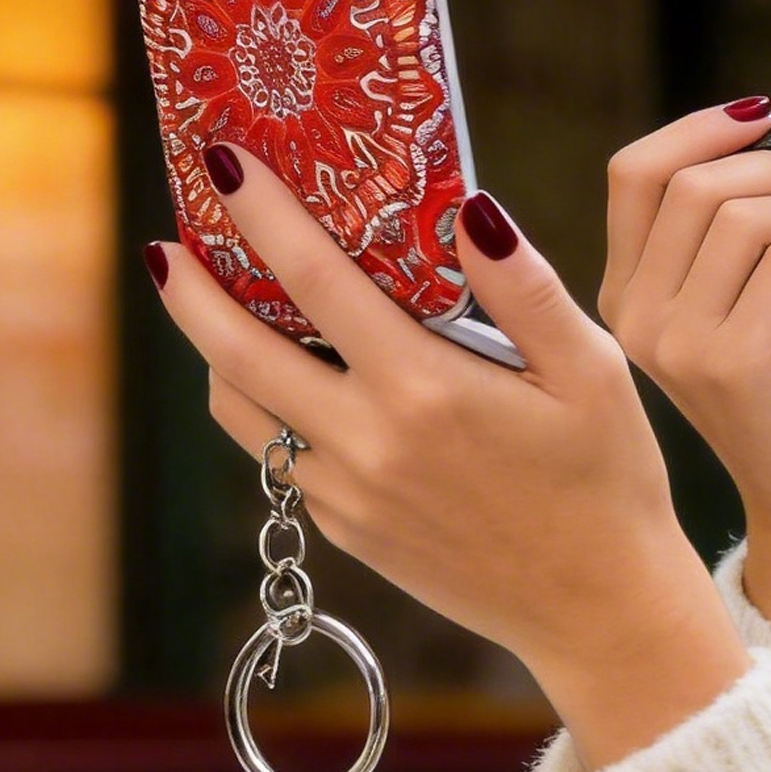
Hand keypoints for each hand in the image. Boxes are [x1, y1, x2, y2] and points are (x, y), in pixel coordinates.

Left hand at [147, 144, 748, 764]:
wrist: (598, 611)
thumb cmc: (607, 478)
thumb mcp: (591, 370)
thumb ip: (524, 287)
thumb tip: (470, 208)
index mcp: (425, 390)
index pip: (316, 281)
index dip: (262, 214)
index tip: (224, 160)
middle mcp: (368, 444)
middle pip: (238, 354)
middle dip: (190, 290)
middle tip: (163, 242)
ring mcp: (347, 496)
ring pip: (243, 412)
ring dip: (214, 352)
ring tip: (216, 303)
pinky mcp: (345, 532)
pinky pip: (282, 457)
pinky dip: (268, 405)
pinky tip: (294, 375)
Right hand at [600, 103, 770, 547]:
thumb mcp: (761, 287)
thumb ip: (745, 218)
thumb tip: (766, 126)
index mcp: (630, 292)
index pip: (635, 171)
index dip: (705, 128)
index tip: (769, 121)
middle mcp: (636, 317)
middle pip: (692, 180)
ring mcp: (676, 343)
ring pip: (741, 214)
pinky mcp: (731, 362)